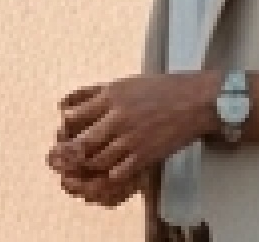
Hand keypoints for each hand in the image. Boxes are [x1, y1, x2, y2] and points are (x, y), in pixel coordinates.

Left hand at [48, 71, 218, 206]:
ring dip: (89, 167)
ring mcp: (131, 138)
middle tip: (67, 160)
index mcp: (111, 96)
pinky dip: (110, 176)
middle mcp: (118, 117)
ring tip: (87, 167)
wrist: (196, 100)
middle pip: (82, 143)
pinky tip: (110, 173)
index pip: (74, 116)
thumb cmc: (159, 88)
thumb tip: (62, 104)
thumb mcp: (123, 83)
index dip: (64, 129)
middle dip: (70, 155)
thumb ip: (93, 93)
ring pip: (98, 161)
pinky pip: (119, 173)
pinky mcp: (145, 155)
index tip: (64, 135)